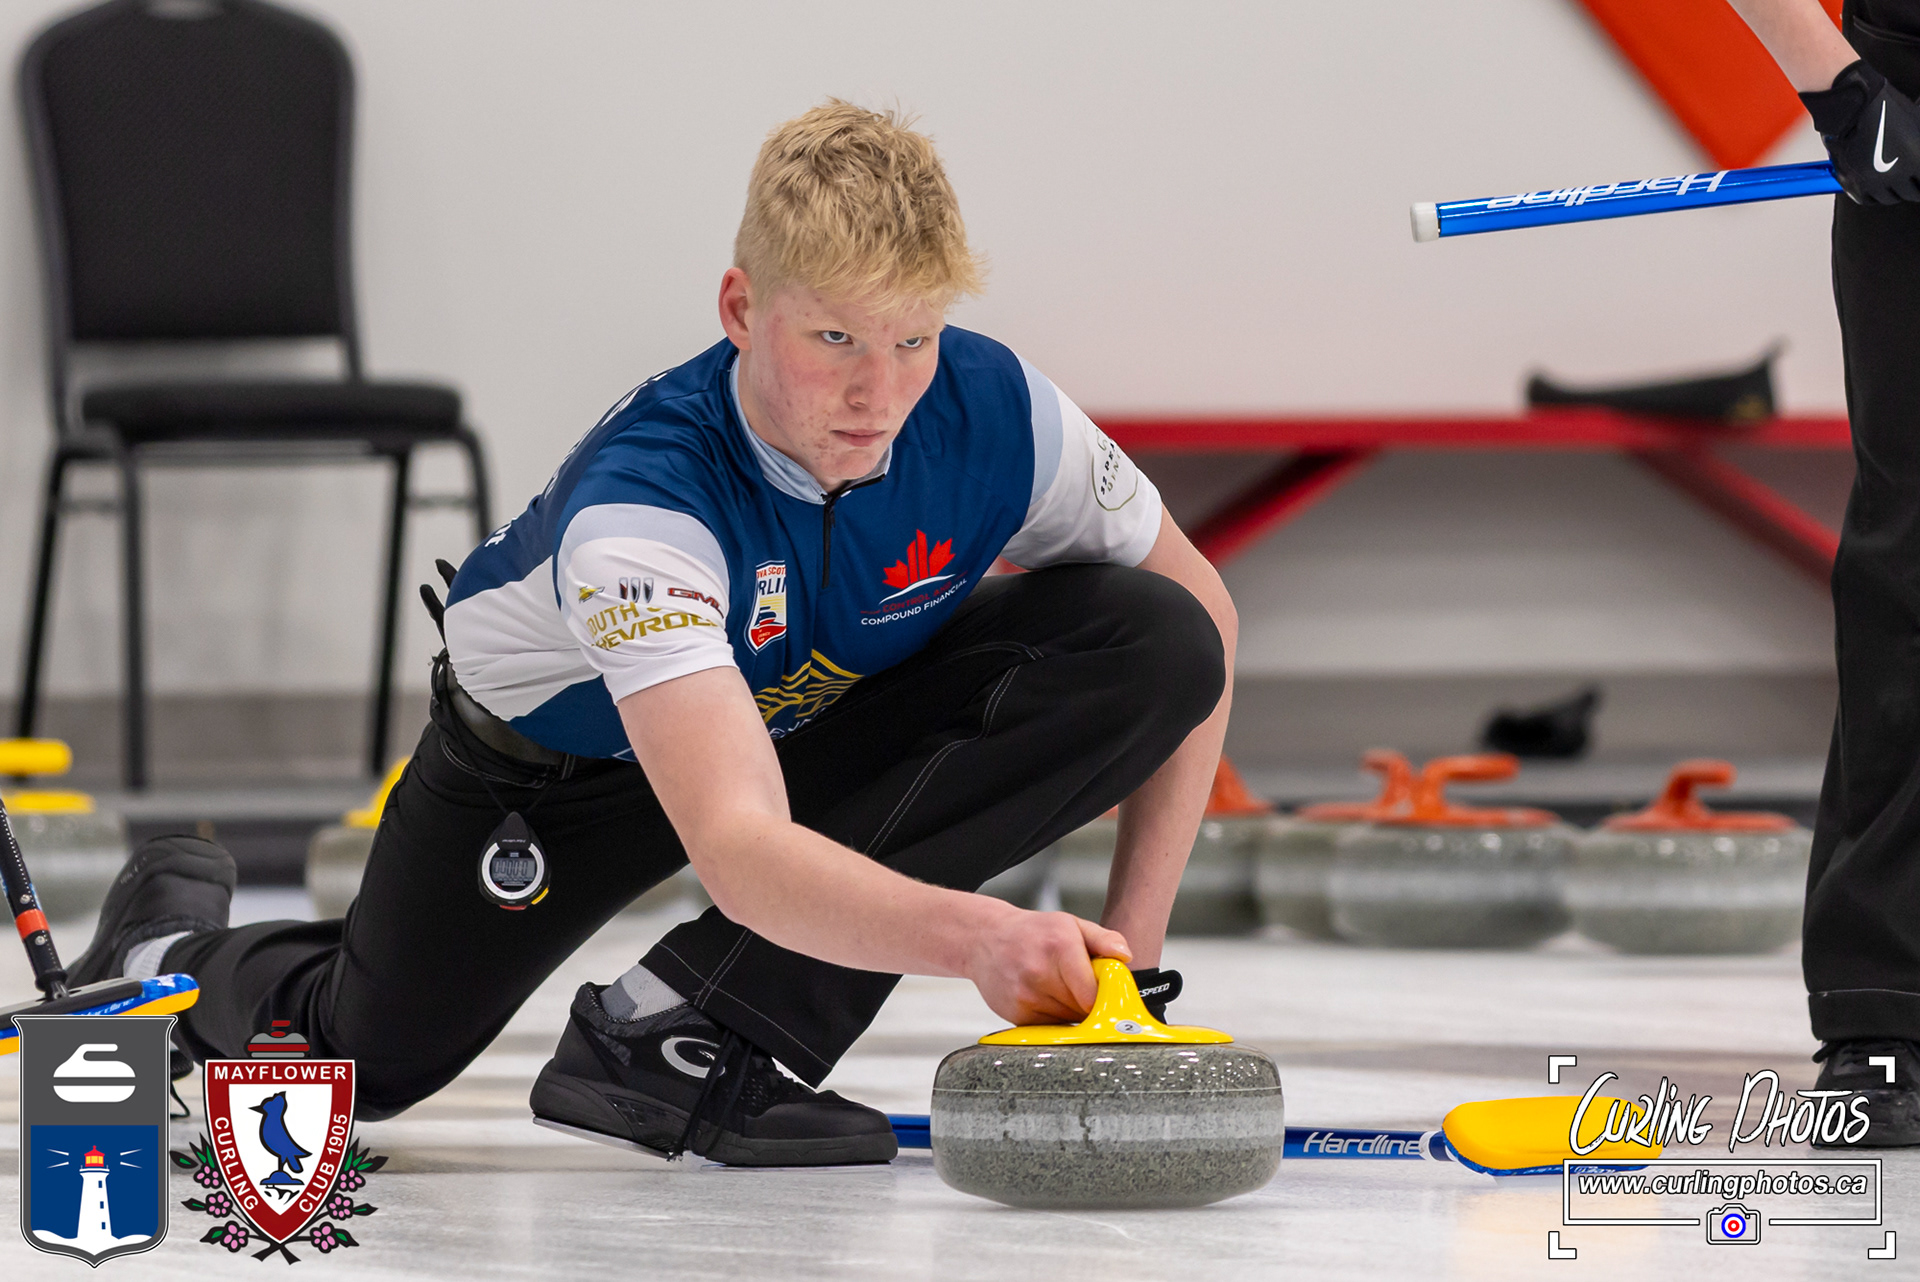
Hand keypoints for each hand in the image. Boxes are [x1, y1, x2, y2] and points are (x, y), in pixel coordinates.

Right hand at [964, 908, 1131, 1026]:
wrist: (985, 939)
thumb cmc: (1033, 932)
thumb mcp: (1070, 924)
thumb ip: (1103, 939)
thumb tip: (1124, 956)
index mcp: (1060, 946)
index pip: (1093, 993)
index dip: (1104, 997)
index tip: (1106, 994)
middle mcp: (1040, 972)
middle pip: (1083, 1008)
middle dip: (1089, 1003)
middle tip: (1081, 987)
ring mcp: (1025, 996)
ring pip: (1068, 1021)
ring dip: (1072, 1012)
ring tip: (1060, 989)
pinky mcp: (1015, 1014)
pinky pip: (1049, 1028)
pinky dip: (1053, 1018)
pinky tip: (1045, 997)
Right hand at [1802, 61, 1919, 203]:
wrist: (1855, 105)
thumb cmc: (1888, 109)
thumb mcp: (1919, 123)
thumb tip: (1919, 158)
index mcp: (1918, 160)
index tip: (1918, 178)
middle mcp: (1897, 175)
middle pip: (1911, 194)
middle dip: (1911, 187)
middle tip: (1909, 180)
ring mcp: (1874, 181)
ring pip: (1889, 198)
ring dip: (1892, 191)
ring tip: (1892, 181)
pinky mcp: (1854, 183)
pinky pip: (1868, 199)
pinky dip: (1873, 194)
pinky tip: (1876, 184)